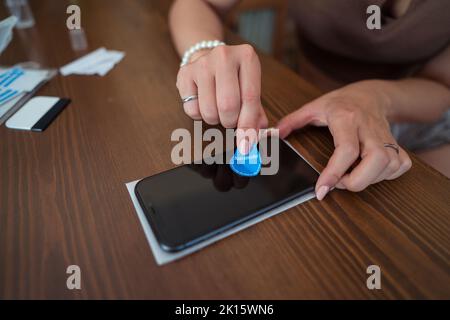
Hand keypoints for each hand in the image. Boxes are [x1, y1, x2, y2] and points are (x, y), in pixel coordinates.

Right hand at [176, 44, 267, 153]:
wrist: (208, 59)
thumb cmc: (234, 79)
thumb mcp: (250, 89)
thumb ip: (256, 114)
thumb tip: (254, 137)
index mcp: (247, 57)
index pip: (250, 98)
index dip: (248, 125)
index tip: (247, 144)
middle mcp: (224, 56)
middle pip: (228, 105)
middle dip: (230, 122)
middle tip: (231, 120)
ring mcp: (202, 63)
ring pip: (209, 110)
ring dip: (215, 119)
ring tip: (218, 109)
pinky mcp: (185, 73)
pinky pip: (192, 109)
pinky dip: (199, 114)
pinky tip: (203, 101)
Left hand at [276, 81, 411, 199]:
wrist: (371, 94)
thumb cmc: (341, 102)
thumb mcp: (313, 107)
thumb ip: (292, 121)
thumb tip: (272, 135)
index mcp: (346, 118)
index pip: (346, 150)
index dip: (334, 173)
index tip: (322, 189)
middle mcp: (368, 127)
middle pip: (376, 160)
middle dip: (357, 181)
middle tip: (340, 182)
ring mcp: (385, 135)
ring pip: (390, 164)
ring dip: (371, 179)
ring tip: (351, 176)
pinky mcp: (396, 143)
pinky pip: (401, 165)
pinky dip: (387, 174)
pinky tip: (371, 172)